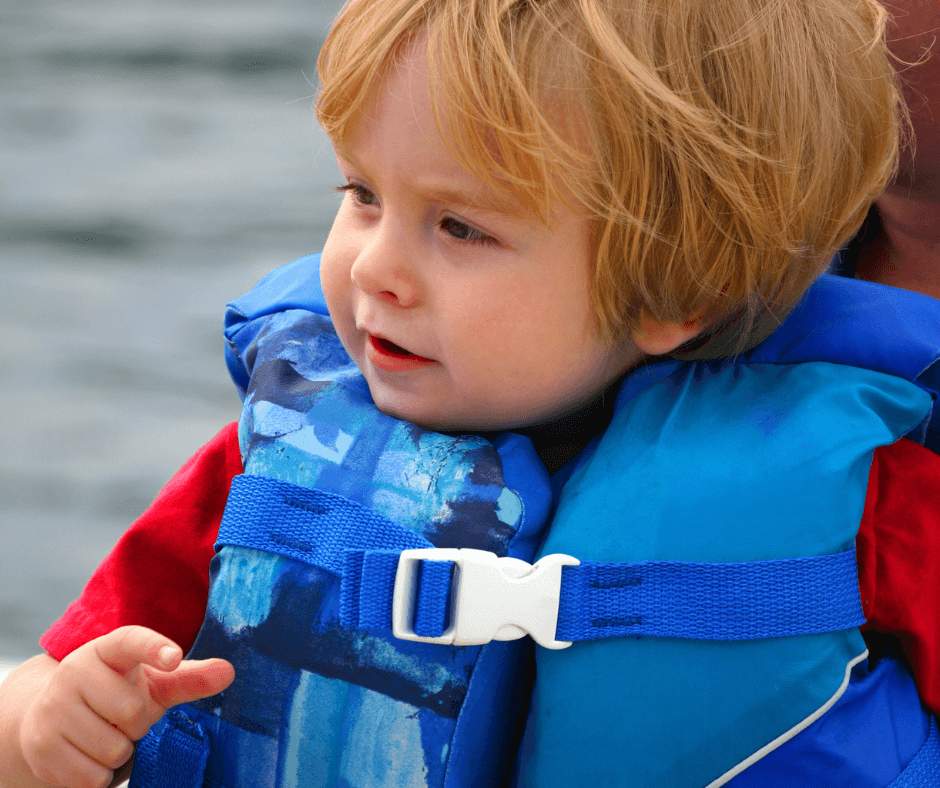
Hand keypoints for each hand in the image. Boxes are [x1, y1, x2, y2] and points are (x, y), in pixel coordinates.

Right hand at [17, 626, 233, 787]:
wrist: (52, 718)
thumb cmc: (117, 694)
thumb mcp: (153, 683)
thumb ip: (190, 678)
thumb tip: (229, 671)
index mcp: (108, 650)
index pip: (132, 641)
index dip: (154, 648)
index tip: (175, 657)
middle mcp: (75, 671)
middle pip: (132, 712)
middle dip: (138, 725)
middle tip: (125, 719)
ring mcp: (53, 708)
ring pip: (111, 748)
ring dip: (119, 753)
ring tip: (107, 735)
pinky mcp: (41, 746)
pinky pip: (90, 776)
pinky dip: (100, 775)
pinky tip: (90, 756)